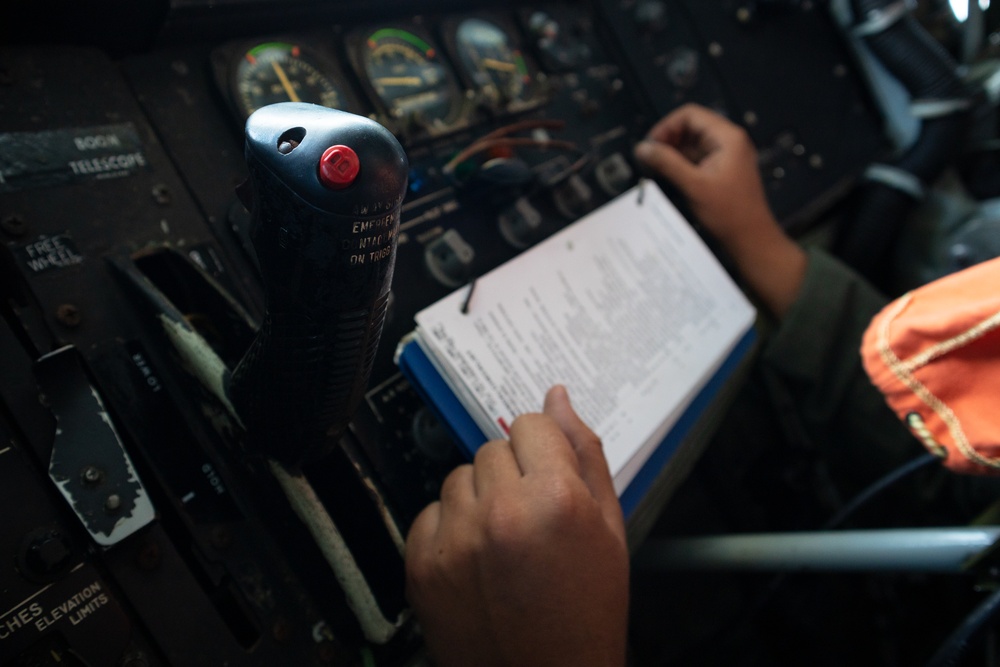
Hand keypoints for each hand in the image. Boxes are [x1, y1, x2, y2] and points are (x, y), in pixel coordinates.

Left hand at [404, 385, 628, 666]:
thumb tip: (558, 397)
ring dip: (478, 499)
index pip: (530, 425)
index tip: (547, 473)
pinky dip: (449, 530)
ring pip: (458, 477)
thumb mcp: (609, 528)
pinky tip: (476, 561)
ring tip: (503, 543)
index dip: (542, 449)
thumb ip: (585, 454)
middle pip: (492, 449)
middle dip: (512, 474)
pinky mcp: (422, 564)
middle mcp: (501, 511)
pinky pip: (429, 513)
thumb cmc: (585, 612)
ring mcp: (456, 539)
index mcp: (555, 498)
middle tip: (531, 519)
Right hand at [633, 103, 773, 248]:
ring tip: (655, 167)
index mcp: (727, 137)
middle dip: (668, 139)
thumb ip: (667, 163)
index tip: (650, 145)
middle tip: (650, 158)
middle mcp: (729, 140)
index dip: (667, 126)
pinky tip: (668, 174)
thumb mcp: (694, 185)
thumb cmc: (727, 211)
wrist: (751, 238)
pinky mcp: (723, 169)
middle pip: (691, 127)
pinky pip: (698, 157)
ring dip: (673, 152)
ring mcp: (727, 155)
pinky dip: (682, 162)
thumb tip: (641, 147)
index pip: (690, 115)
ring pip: (693, 143)